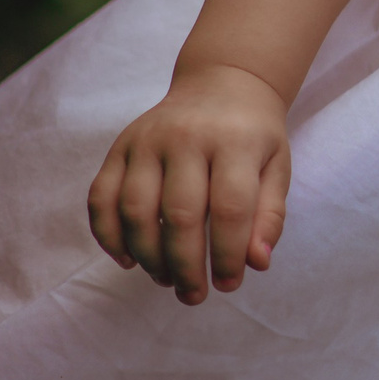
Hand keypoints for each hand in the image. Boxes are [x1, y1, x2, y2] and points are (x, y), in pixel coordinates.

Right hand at [87, 64, 291, 305]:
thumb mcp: (277, 167)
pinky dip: (109, 236)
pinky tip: (130, 259)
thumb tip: (257, 264)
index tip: (228, 284)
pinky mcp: (119, 147)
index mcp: (235, 141)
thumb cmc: (254, 135)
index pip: (230, 209)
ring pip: (135, 211)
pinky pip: (101, 198)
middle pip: (179, 215)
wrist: (222, 84)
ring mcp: (146, 141)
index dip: (228, 255)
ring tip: (167, 279)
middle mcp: (187, 138)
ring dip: (148, 256)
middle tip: (193, 295)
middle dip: (186, 265)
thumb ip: (269, 215)